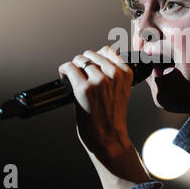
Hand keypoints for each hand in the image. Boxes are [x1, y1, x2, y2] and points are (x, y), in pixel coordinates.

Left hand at [58, 46, 133, 162]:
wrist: (108, 137)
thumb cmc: (112, 116)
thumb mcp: (121, 90)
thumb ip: (113, 74)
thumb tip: (94, 58)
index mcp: (126, 73)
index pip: (108, 51)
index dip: (96, 56)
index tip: (91, 63)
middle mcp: (114, 74)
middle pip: (91, 54)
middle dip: (83, 62)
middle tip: (80, 74)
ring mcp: (99, 81)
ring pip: (80, 59)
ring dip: (73, 66)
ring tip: (72, 76)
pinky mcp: (84, 88)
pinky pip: (69, 68)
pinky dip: (64, 70)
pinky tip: (64, 77)